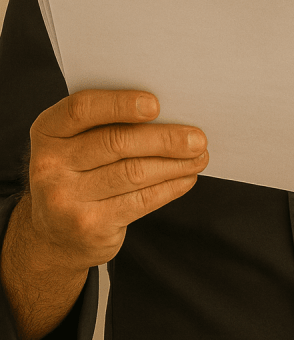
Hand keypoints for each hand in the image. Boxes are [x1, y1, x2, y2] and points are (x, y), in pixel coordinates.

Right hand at [24, 89, 208, 271]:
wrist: (55, 235)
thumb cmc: (78, 174)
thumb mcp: (76, 144)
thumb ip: (106, 125)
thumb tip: (170, 113)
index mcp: (47, 131)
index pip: (81, 109)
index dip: (120, 104)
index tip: (155, 104)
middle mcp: (49, 165)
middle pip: (116, 142)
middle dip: (164, 139)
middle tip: (197, 137)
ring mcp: (65, 199)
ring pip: (134, 172)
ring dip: (175, 163)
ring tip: (199, 156)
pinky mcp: (88, 226)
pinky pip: (140, 200)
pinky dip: (170, 187)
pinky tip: (186, 178)